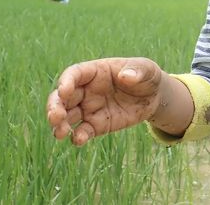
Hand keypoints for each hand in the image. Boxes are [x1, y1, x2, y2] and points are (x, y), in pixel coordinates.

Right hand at [46, 58, 163, 145]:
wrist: (154, 97)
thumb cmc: (147, 76)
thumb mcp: (146, 69)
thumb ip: (137, 71)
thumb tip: (126, 76)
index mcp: (95, 71)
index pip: (74, 74)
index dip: (66, 81)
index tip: (63, 91)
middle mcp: (86, 90)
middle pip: (62, 97)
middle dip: (55, 107)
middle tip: (55, 117)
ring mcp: (89, 108)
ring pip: (67, 117)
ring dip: (59, 125)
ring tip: (60, 133)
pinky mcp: (96, 125)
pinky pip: (83, 131)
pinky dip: (78, 137)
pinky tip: (79, 140)